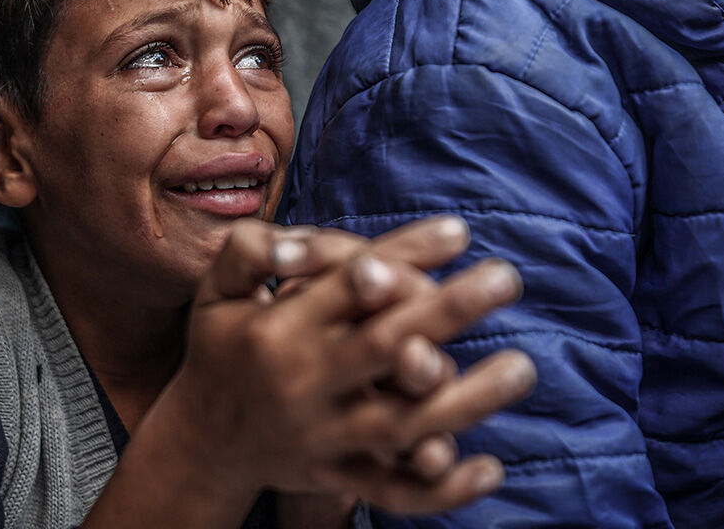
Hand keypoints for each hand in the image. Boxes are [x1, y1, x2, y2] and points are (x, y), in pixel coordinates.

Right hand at [152, 217, 534, 514]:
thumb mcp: (215, 291)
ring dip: (466, 399)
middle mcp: (303, 381)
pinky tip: (489, 467)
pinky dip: (441, 489)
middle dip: (449, 311)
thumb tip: (295, 242)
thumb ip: (247, 251)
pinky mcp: (335, 475)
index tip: (458, 234)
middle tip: (506, 279)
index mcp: (280, 328)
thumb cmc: (221, 348)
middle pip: (384, 345)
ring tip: (521, 367)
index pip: (346, 286)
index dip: (399, 258)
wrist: (202, 441)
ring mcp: (323, 435)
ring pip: (401, 422)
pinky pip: (392, 490)